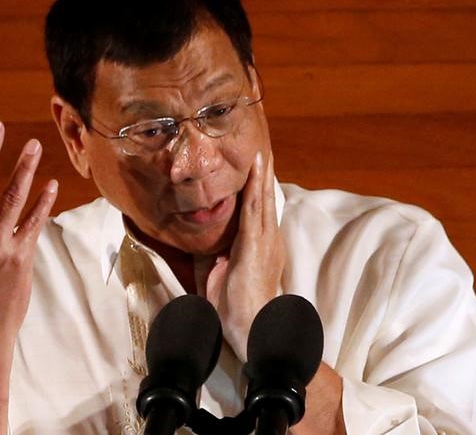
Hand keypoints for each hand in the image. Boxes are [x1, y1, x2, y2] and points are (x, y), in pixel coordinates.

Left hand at [206, 150, 286, 360]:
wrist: (250, 327)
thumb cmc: (236, 306)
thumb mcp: (222, 273)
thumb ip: (217, 253)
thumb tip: (207, 242)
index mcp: (262, 245)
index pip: (260, 209)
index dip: (259, 186)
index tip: (257, 165)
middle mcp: (268, 238)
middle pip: (265, 198)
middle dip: (264, 174)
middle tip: (263, 148)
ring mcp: (264, 239)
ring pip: (262, 198)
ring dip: (261, 173)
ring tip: (261, 151)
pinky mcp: (256, 243)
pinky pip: (255, 208)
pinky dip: (255, 186)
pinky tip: (256, 168)